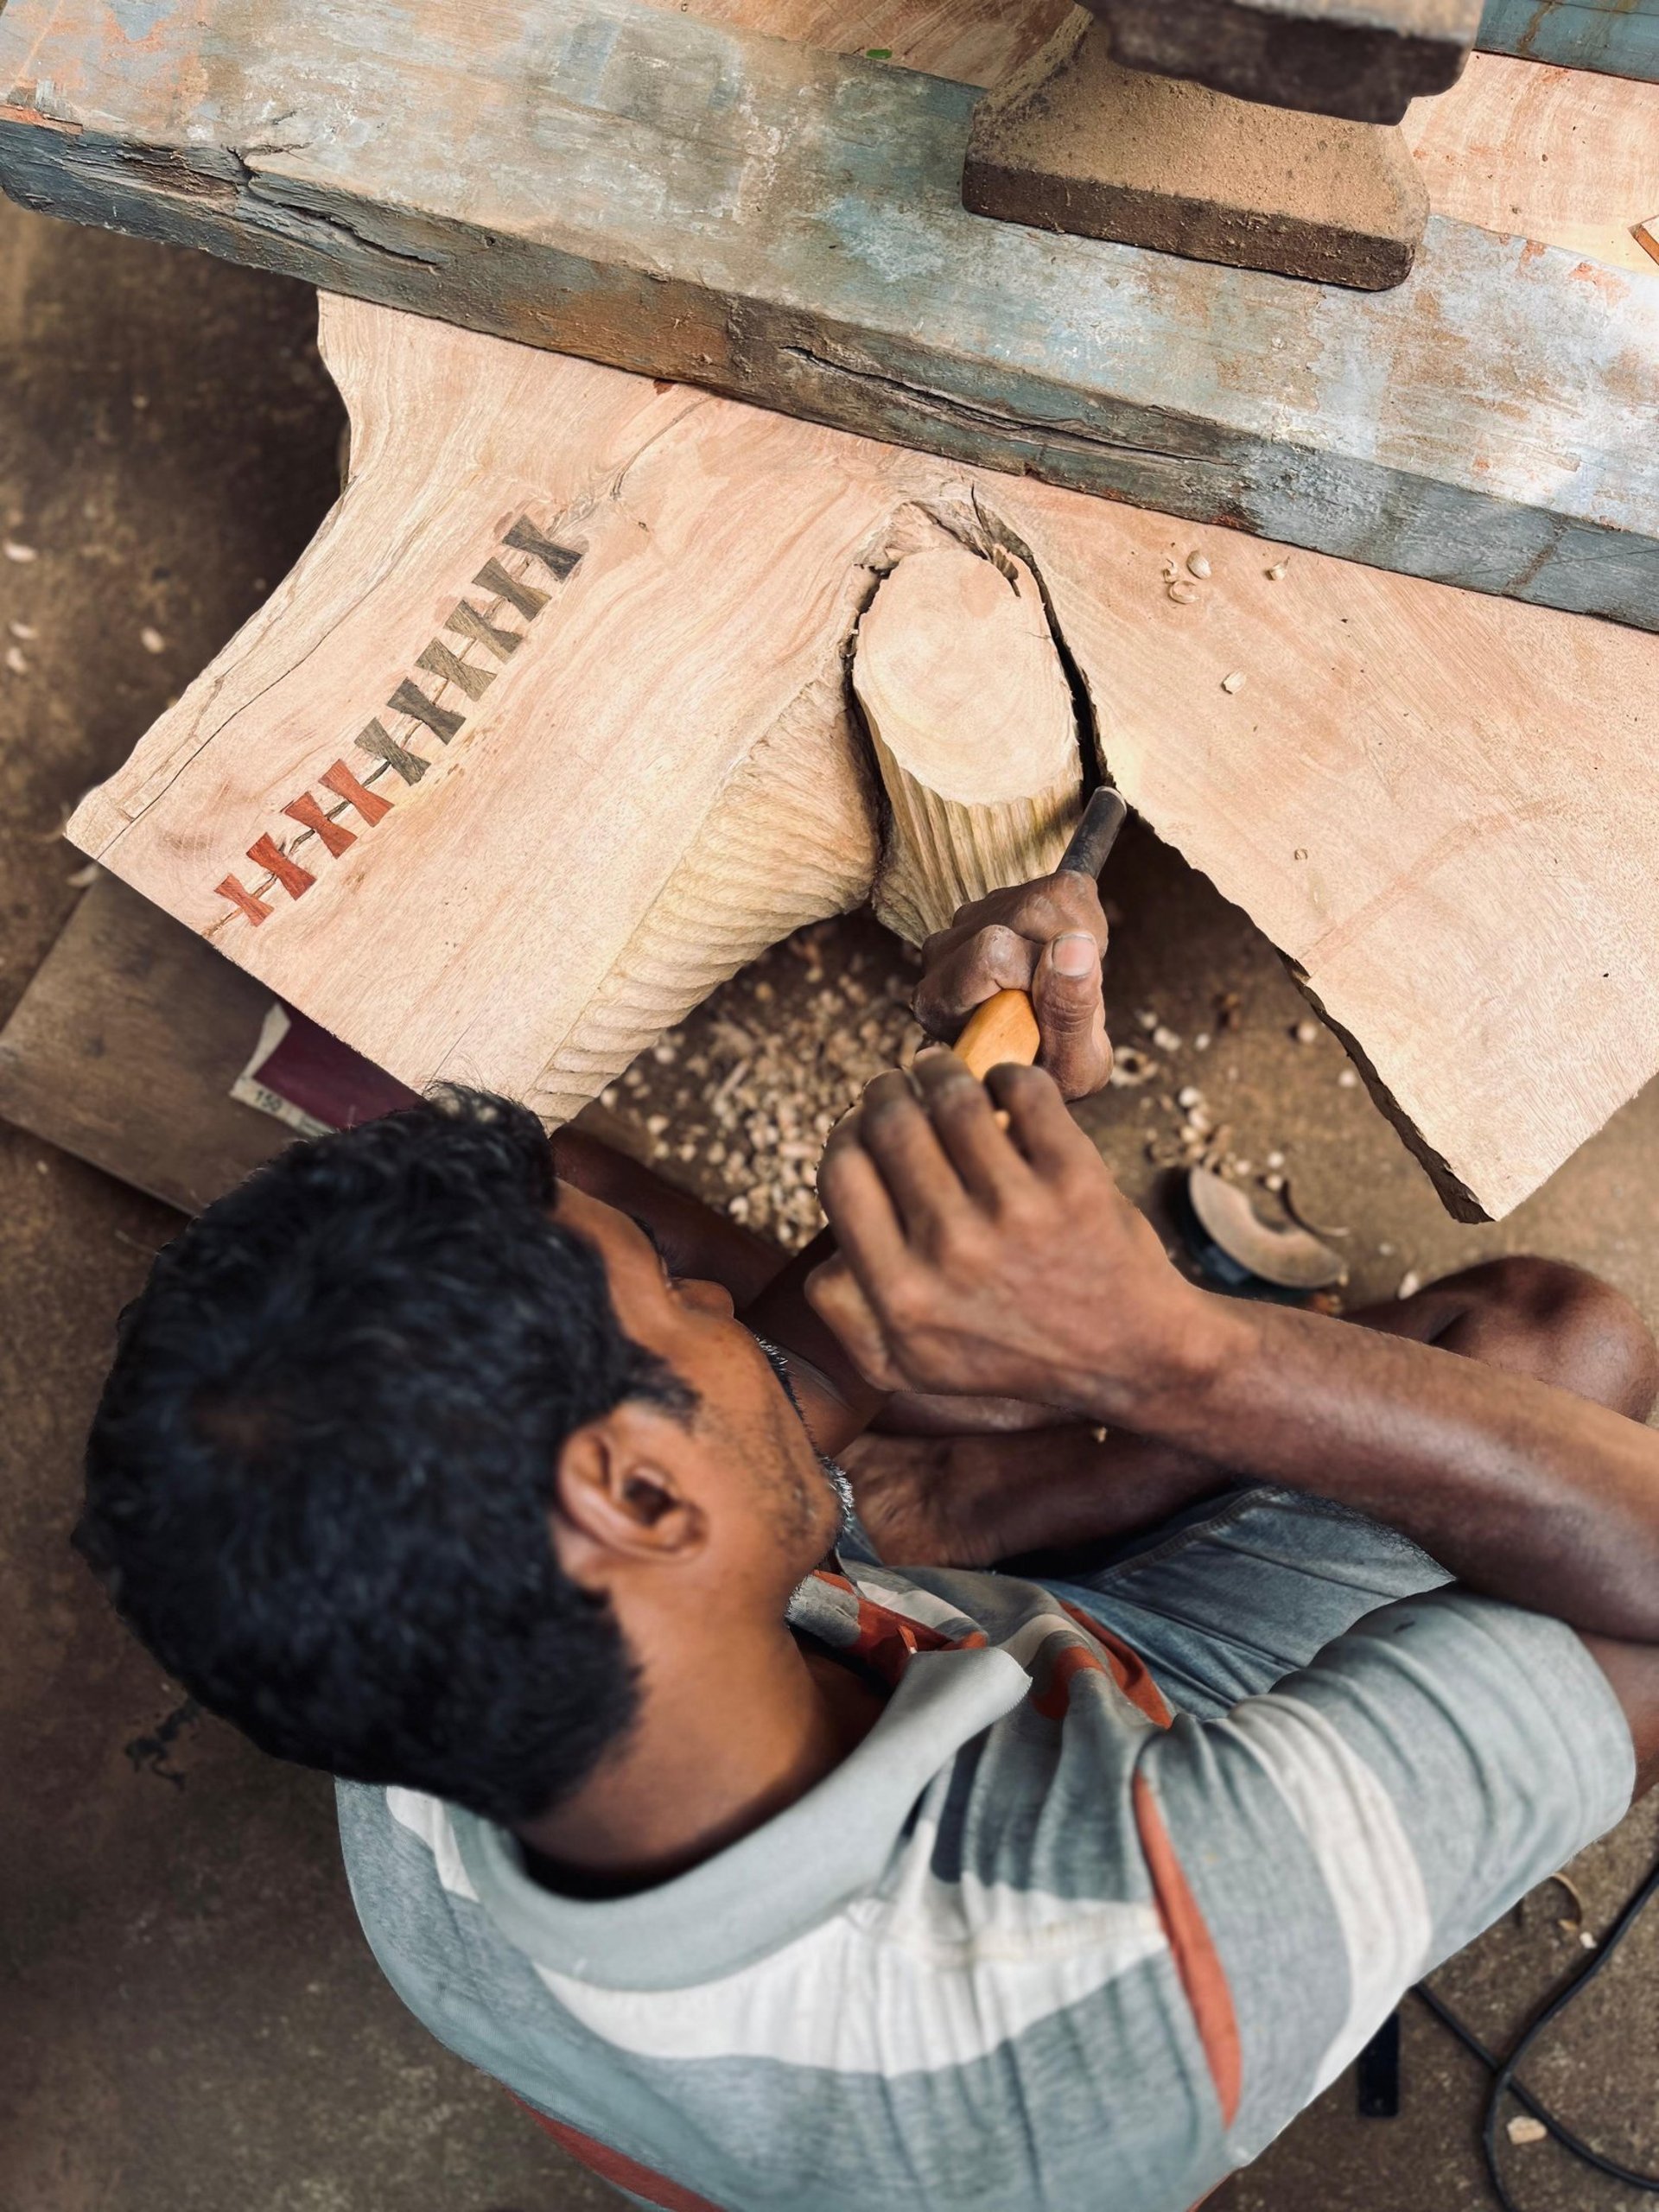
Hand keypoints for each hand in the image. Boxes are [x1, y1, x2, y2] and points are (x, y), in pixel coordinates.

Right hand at [807, 1051, 1214, 1418]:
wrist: (1130, 1355)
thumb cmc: (1013, 1353)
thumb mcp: (906, 1367)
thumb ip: (844, 1314)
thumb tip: (822, 1249)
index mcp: (900, 1297)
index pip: (841, 1174)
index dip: (846, 1135)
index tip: (864, 1128)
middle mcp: (952, 1254)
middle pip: (889, 1124)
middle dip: (887, 1091)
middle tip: (899, 1087)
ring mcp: (1016, 1214)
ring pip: (952, 1097)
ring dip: (940, 1070)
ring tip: (942, 1071)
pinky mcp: (1074, 1181)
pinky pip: (1024, 1091)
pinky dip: (1009, 1076)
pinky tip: (1006, 1090)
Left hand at [913, 871, 1111, 1097]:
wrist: (1050, 1056)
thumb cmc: (1054, 1069)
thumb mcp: (1074, 1066)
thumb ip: (1069, 1014)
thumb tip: (1072, 947)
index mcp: (940, 1003)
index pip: (993, 953)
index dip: (1044, 976)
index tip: (1055, 1011)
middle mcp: (941, 954)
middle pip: (1025, 912)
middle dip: (1068, 949)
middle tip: (1070, 994)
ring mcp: (969, 921)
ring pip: (1045, 895)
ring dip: (1079, 936)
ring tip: (1066, 979)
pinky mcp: (1003, 899)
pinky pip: (1065, 887)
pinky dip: (1085, 920)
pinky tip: (1066, 956)